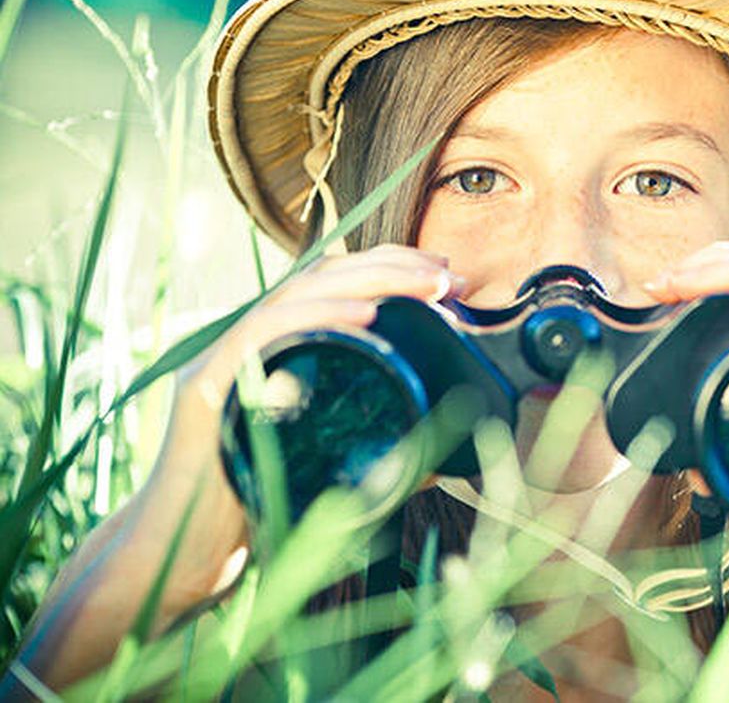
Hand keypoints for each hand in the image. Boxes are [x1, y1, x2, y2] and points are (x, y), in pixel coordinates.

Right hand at [14, 244, 466, 690]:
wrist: (180, 561)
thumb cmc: (252, 511)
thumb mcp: (323, 471)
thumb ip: (370, 460)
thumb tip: (437, 463)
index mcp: (276, 352)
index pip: (333, 287)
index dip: (389, 269)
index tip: (446, 275)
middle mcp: (248, 345)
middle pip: (319, 279)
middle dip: (390, 267)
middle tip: (447, 274)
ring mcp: (222, 362)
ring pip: (294, 295)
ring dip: (366, 281)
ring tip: (423, 285)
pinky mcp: (204, 391)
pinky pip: (258, 338)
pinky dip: (314, 319)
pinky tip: (364, 317)